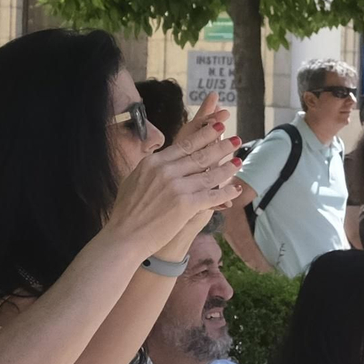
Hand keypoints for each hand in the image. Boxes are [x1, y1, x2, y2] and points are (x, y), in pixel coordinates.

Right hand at [107, 118, 240, 254]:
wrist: (124, 236)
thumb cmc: (127, 212)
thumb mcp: (134, 180)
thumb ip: (151, 168)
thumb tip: (162, 159)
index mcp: (153, 162)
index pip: (184, 145)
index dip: (204, 136)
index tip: (217, 128)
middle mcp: (166, 170)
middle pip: (200, 155)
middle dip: (221, 146)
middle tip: (237, 140)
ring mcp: (177, 187)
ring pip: (210, 174)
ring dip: (227, 167)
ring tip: (239, 161)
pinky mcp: (185, 205)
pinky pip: (212, 195)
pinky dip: (226, 192)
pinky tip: (236, 189)